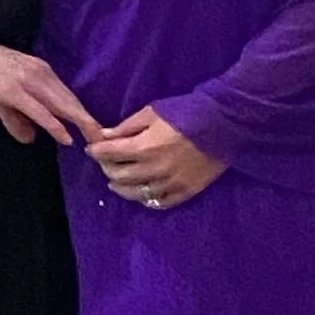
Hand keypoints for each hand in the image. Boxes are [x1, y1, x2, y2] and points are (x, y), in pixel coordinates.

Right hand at [0, 45, 101, 146]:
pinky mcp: (15, 92)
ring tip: (94, 140)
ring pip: (61, 106)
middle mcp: (42, 74)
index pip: (68, 96)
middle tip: (104, 139)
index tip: (96, 129)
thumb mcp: (7, 99)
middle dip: (88, 121)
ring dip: (80, 124)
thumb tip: (31, 138)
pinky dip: (55, 126)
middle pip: (70, 101)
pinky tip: (66, 137)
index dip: (82, 113)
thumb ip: (19, 120)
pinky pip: (40, 112)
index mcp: (43, 72)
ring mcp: (29, 83)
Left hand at [86, 107, 226, 209]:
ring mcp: (169, 184)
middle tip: (104, 162)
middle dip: (106, 168)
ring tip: (115, 182)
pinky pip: (159, 202)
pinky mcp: (185, 192)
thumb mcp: (152, 112)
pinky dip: (145, 199)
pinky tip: (140, 193)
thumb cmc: (185, 112)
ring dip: (121, 187)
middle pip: (119, 177)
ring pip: (136, 194)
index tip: (91, 148)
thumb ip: (126, 127)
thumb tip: (104, 136)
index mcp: (144, 148)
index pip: (110, 155)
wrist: (223, 124)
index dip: (96, 151)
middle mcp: (153, 170)